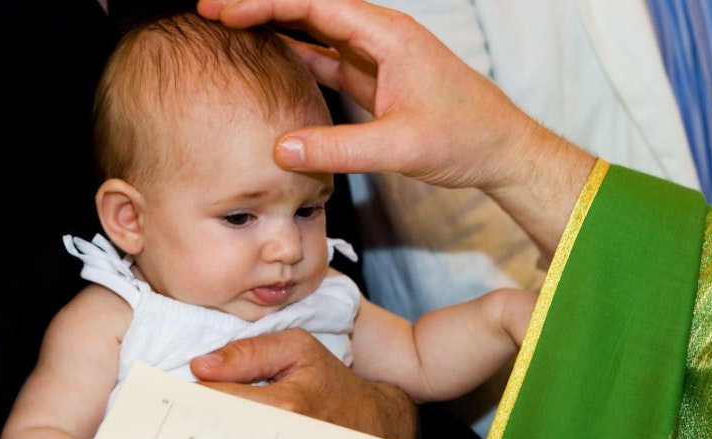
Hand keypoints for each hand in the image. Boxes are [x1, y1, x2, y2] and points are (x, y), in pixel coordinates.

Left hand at [190, 328, 418, 438]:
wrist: (369, 422)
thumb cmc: (331, 381)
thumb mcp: (297, 348)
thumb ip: (248, 351)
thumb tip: (200, 365)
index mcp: (282, 405)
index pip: (212, 399)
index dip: (190, 389)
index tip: (180, 384)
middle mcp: (278, 438)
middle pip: (212, 430)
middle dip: (195, 414)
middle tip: (185, 404)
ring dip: (208, 432)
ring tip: (205, 420)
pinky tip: (222, 437)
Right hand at [196, 0, 595, 256]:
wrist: (499, 151)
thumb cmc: (465, 137)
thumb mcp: (400, 146)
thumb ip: (339, 148)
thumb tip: (281, 150)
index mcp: (388, 36)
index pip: (315, 5)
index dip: (266, 3)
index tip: (223, 9)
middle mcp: (381, 38)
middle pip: (310, 10)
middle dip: (261, 8)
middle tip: (212, 12)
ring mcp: (378, 58)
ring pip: (316, 33)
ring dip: (276, 30)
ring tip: (231, 31)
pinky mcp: (376, 80)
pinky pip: (327, 61)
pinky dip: (297, 58)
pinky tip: (271, 62)